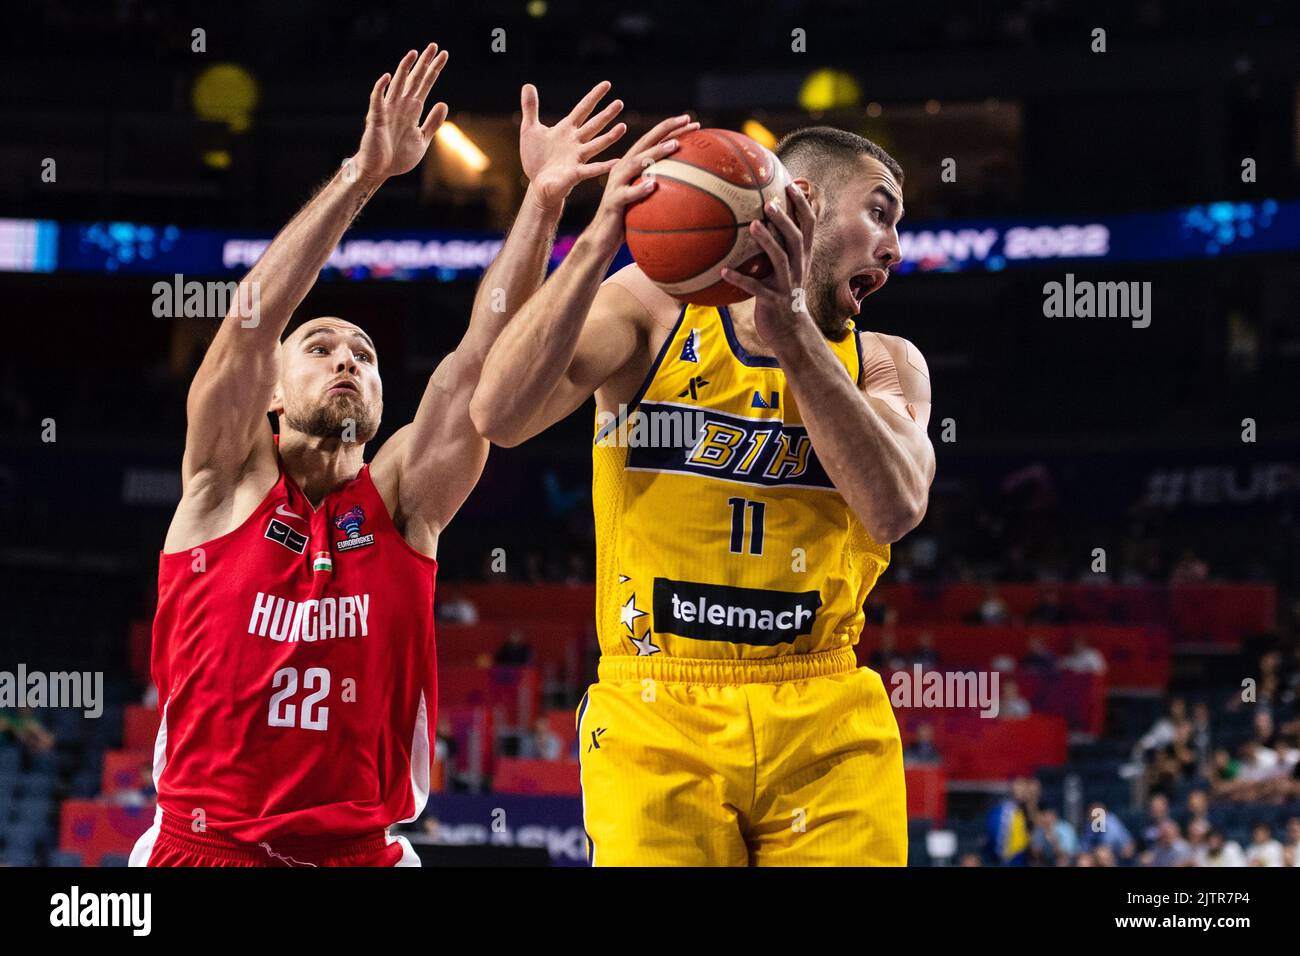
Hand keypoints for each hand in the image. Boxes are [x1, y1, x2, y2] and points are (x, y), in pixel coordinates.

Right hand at [352, 43, 449, 185]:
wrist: (379, 171)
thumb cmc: (398, 156)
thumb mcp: (422, 140)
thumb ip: (433, 123)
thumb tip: (443, 104)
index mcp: (412, 110)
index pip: (425, 85)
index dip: (434, 70)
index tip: (444, 56)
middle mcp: (400, 106)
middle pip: (414, 80)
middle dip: (424, 64)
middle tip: (434, 46)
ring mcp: (388, 111)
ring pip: (398, 85)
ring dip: (405, 69)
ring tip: (414, 53)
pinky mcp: (376, 119)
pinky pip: (378, 100)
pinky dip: (382, 88)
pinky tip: (389, 77)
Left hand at [520, 81, 627, 211]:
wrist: (538, 186)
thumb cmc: (536, 159)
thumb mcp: (529, 130)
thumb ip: (531, 108)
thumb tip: (528, 85)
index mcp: (566, 130)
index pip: (583, 109)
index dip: (594, 97)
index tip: (607, 84)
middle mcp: (576, 142)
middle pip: (593, 125)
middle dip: (606, 114)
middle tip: (620, 103)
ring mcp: (577, 158)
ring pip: (596, 145)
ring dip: (609, 137)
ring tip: (623, 127)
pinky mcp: (575, 174)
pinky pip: (591, 170)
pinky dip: (603, 166)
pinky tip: (616, 163)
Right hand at [588, 112, 699, 253]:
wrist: (602, 238)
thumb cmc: (628, 220)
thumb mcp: (647, 201)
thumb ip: (663, 190)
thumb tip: (693, 190)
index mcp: (631, 165)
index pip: (652, 141)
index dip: (671, 129)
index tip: (693, 122)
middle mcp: (622, 169)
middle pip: (645, 142)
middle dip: (666, 128)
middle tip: (687, 120)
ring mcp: (616, 184)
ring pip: (636, 163)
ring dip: (655, 152)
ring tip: (675, 145)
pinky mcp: (612, 202)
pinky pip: (627, 194)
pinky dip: (640, 189)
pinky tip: (654, 185)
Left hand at [721, 183, 817, 347]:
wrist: (789, 331)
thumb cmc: (781, 294)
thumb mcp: (785, 269)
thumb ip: (778, 246)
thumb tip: (757, 220)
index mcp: (803, 257)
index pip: (809, 226)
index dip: (802, 205)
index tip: (790, 185)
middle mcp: (798, 268)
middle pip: (797, 239)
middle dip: (785, 220)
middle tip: (769, 203)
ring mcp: (787, 285)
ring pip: (781, 259)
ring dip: (768, 242)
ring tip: (754, 226)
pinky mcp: (773, 301)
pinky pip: (755, 288)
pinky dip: (739, 279)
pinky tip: (723, 271)